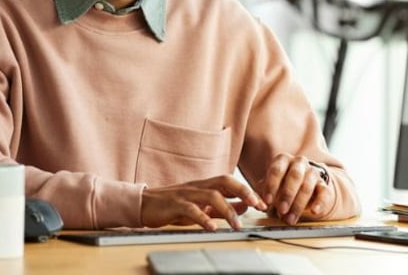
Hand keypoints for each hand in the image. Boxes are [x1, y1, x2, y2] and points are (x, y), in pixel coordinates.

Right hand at [140, 175, 267, 229]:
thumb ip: (221, 206)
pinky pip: (192, 209)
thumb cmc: (173, 205)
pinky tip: (212, 228)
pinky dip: (203, 218)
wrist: (144, 204)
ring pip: (212, 195)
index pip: (231, 182)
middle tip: (257, 205)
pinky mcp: (175, 204)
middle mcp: (198, 186)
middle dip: (243, 191)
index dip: (248, 190)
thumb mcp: (200, 206)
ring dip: (227, 210)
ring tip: (236, 225)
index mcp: (205, 185)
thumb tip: (244, 207)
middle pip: (225, 181)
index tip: (263, 203)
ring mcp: (187, 194)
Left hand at [261, 153, 332, 223]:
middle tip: (281, 209)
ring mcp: (312, 173)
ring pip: (308, 186)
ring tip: (290, 218)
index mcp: (283, 160)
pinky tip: (314, 211)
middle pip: (294, 175)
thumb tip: (258, 204)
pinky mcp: (324, 185)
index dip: (271, 185)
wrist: (304, 188)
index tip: (267, 201)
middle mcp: (299, 163)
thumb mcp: (270, 188)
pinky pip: (324, 193)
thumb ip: (262, 195)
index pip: (276, 170)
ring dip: (298, 204)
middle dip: (287, 194)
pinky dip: (319, 203)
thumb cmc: (282, 187)